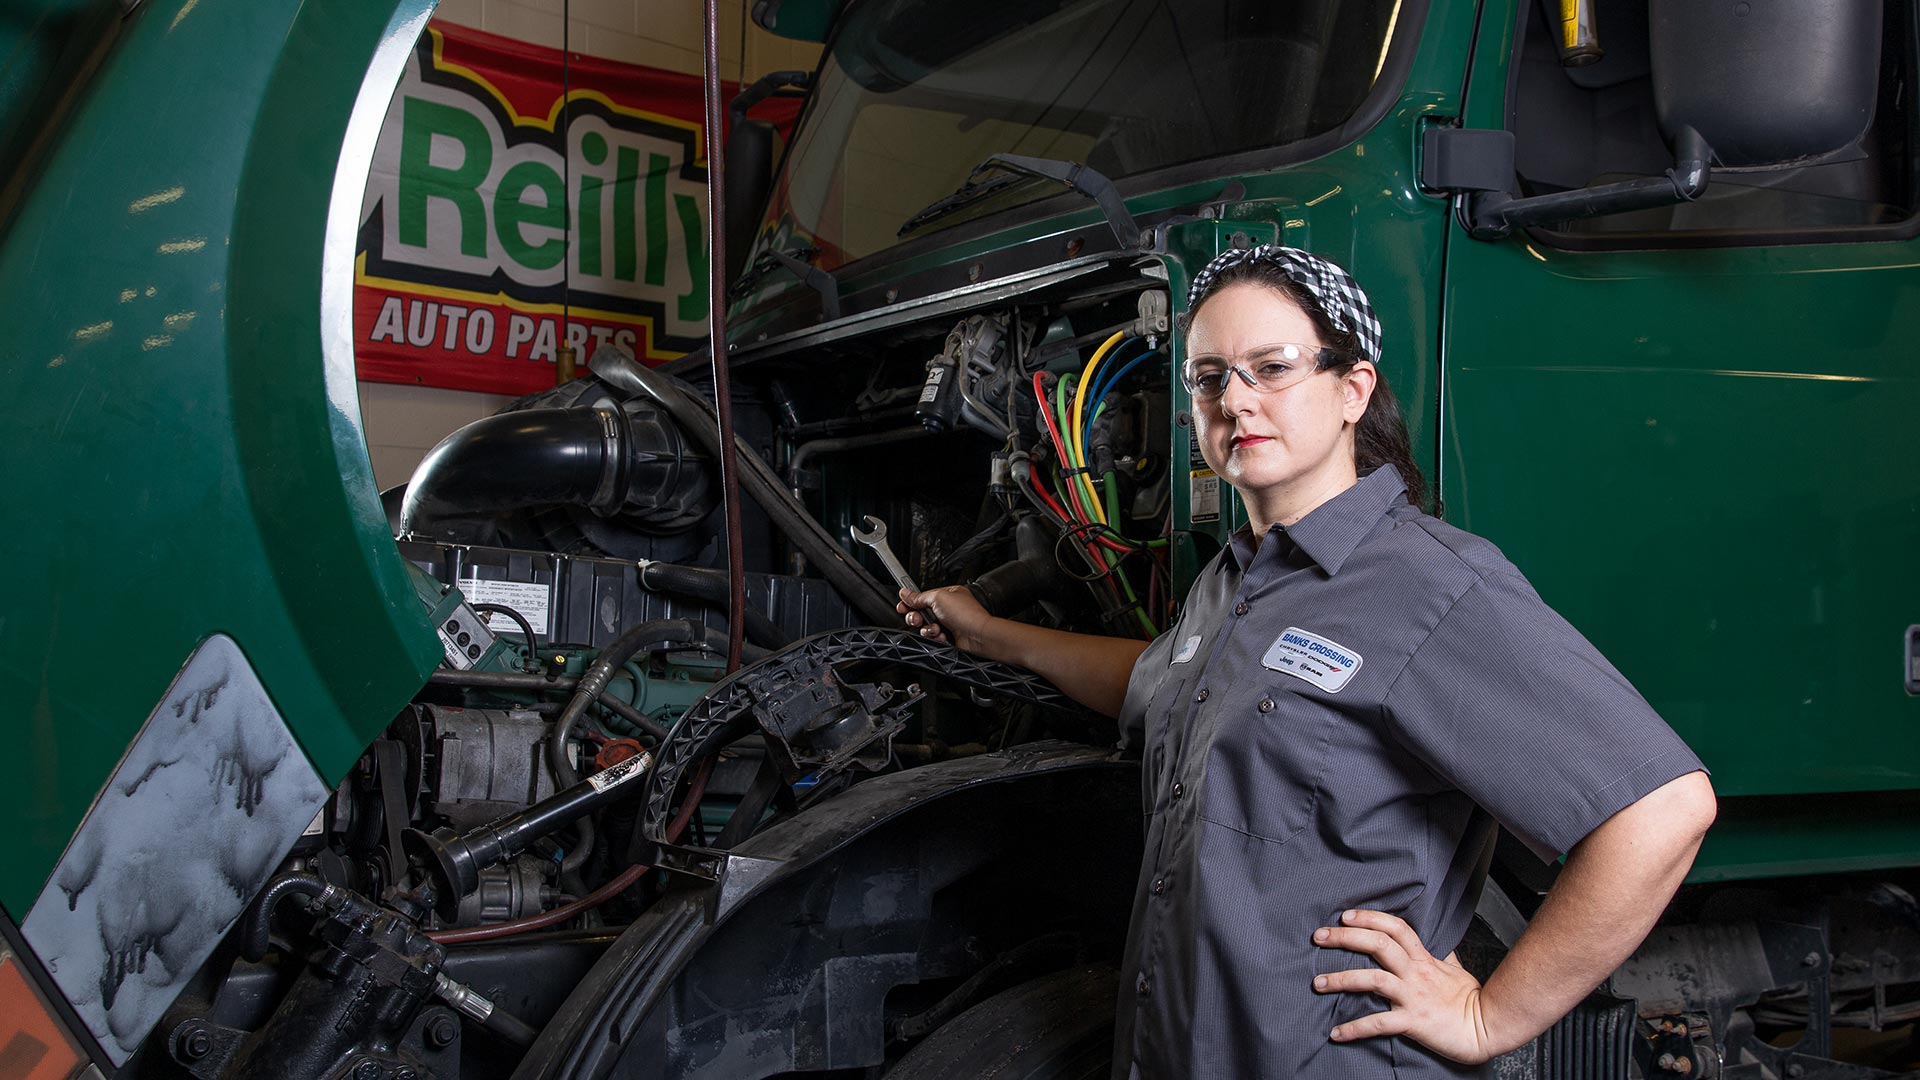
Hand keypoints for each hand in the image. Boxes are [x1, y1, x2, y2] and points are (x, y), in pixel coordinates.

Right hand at [896, 585, 993, 652]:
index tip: (902, 607)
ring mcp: (947, 623)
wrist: (978, 636)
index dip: (910, 602)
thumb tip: (905, 593)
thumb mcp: (938, 598)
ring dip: (927, 628)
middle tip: (916, 619)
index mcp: (947, 594)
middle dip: (916, 617)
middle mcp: (947, 608)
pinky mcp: (947, 637)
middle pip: (921, 612)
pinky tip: (941, 635)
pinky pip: (932, 637)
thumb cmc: (966, 615)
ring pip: (925, 626)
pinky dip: (934, 637)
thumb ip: (918, 597)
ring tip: (935, 628)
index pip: (922, 596)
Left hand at [1312, 909, 1502, 1063]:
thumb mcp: (1455, 969)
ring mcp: (1413, 996)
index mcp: (1424, 959)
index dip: (1370, 917)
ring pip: (1372, 979)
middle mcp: (1416, 973)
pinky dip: (1355, 1028)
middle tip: (1319, 937)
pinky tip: (1336, 1033)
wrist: (1489, 1027)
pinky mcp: (1413, 1022)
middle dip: (1345, 937)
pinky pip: (1379, 1023)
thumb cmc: (1471, 999)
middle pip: (1378, 943)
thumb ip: (1438, 954)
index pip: (1395, 928)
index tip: (1345, 916)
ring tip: (1318, 983)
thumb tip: (1432, 942)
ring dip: (1341, 980)